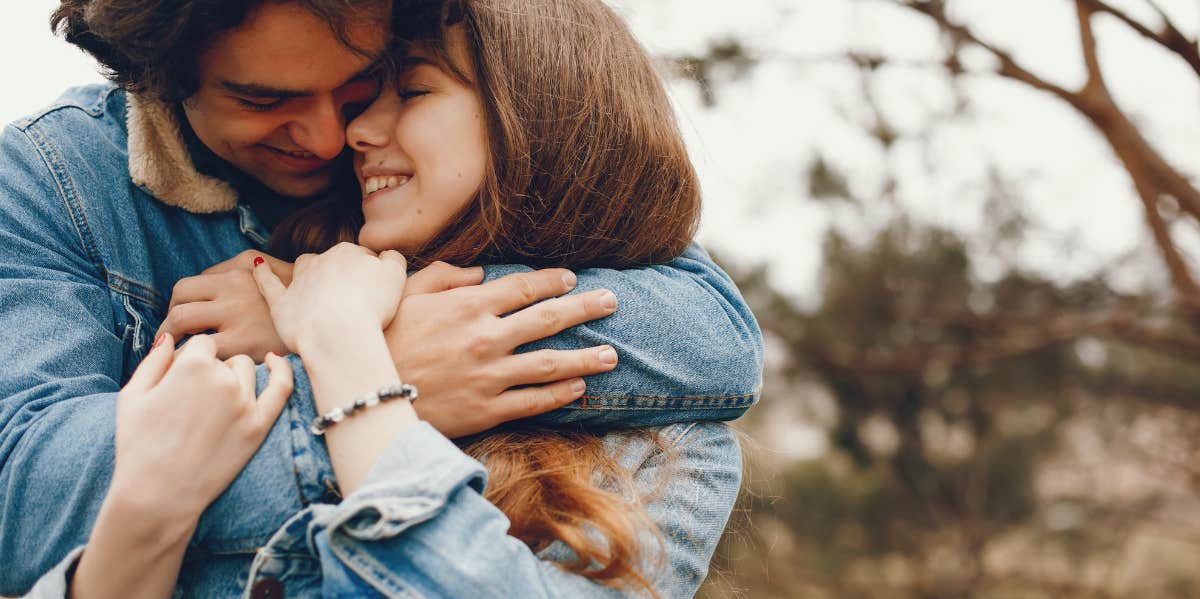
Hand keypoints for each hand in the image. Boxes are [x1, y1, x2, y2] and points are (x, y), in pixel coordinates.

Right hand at [111, 333, 292, 521]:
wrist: (158, 494)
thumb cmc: (138, 445)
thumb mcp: (132, 396)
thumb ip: (154, 361)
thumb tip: (169, 337)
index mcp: (191, 365)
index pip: (201, 344)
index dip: (189, 360)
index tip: (178, 381)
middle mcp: (223, 378)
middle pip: (224, 359)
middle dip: (209, 371)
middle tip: (190, 403)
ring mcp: (244, 402)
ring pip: (247, 371)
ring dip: (233, 377)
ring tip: (212, 406)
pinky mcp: (259, 425)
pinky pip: (281, 387)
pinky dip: (282, 370)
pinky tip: (275, 361)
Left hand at [159, 250, 293, 360]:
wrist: (330, 321)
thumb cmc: (296, 299)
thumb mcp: (268, 268)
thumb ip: (234, 269)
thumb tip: (203, 280)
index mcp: (238, 272)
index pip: (185, 288)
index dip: (178, 306)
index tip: (182, 324)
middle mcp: (234, 289)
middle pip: (178, 304)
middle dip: (169, 325)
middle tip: (174, 342)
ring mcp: (238, 316)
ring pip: (181, 324)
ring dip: (173, 341)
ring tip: (180, 357)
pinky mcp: (245, 344)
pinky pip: (201, 351)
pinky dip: (192, 360)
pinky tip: (200, 370)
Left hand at [253, 242, 407, 352]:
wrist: (338, 334)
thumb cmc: (371, 306)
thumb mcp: (396, 276)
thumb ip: (393, 259)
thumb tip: (385, 255)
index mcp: (349, 253)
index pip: (363, 258)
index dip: (371, 276)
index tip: (376, 295)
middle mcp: (322, 260)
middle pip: (336, 263)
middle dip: (344, 276)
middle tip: (357, 301)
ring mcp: (300, 281)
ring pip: (305, 266)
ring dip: (310, 271)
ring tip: (317, 285)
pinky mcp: (282, 303)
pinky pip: (268, 283)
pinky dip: (263, 274)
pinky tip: (258, 266)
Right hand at [387, 267, 620, 437]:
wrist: (364, 394)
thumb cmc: (381, 338)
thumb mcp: (404, 293)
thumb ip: (444, 276)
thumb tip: (479, 274)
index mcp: (469, 305)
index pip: (524, 288)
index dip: (552, 282)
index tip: (572, 279)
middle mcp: (486, 337)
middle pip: (549, 319)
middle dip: (585, 309)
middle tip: (612, 302)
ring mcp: (489, 375)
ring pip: (550, 364)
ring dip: (585, 358)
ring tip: (611, 355)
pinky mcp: (486, 410)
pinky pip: (533, 402)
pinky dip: (560, 395)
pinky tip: (580, 388)